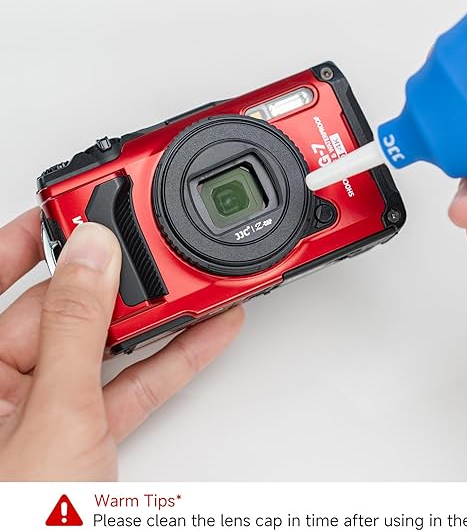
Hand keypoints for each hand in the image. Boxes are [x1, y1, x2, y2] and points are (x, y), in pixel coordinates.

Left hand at [0, 215, 242, 479]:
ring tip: (192, 281)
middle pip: (63, 314)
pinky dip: (173, 360)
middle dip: (115, 281)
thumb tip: (94, 253)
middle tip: (150, 243)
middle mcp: (8, 389)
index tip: (70, 206)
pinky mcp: (89, 436)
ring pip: (106, 347)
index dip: (31, 239)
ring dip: (157, 317)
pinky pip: (132, 384)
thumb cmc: (21, 519)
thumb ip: (77, 329)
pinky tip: (208, 332)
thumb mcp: (56, 414)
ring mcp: (49, 414)